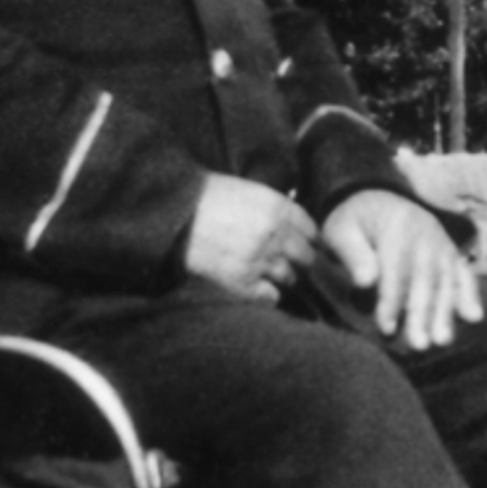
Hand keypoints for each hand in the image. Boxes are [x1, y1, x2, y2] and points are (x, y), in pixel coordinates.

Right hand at [183, 173, 318, 303]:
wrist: (174, 213)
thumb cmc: (207, 195)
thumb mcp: (248, 190)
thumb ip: (273, 208)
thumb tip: (290, 222)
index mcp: (279, 208)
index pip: (312, 231)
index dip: (310, 239)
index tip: (306, 244)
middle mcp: (276, 236)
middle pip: (307, 257)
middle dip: (301, 260)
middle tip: (293, 263)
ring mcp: (261, 261)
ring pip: (291, 278)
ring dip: (285, 278)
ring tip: (273, 275)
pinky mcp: (242, 282)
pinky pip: (270, 297)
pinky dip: (269, 295)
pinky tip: (260, 289)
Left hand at [322, 188, 481, 352]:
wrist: (375, 198)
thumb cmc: (354, 221)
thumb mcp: (341, 229)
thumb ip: (352, 253)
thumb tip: (365, 282)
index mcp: (398, 227)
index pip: (396, 269)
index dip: (391, 300)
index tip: (386, 328)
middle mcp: (427, 234)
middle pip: (426, 279)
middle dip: (422, 314)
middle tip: (419, 345)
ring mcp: (442, 244)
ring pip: (446, 281)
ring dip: (446, 312)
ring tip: (442, 340)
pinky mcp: (450, 252)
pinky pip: (464, 274)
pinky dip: (470, 294)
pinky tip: (474, 317)